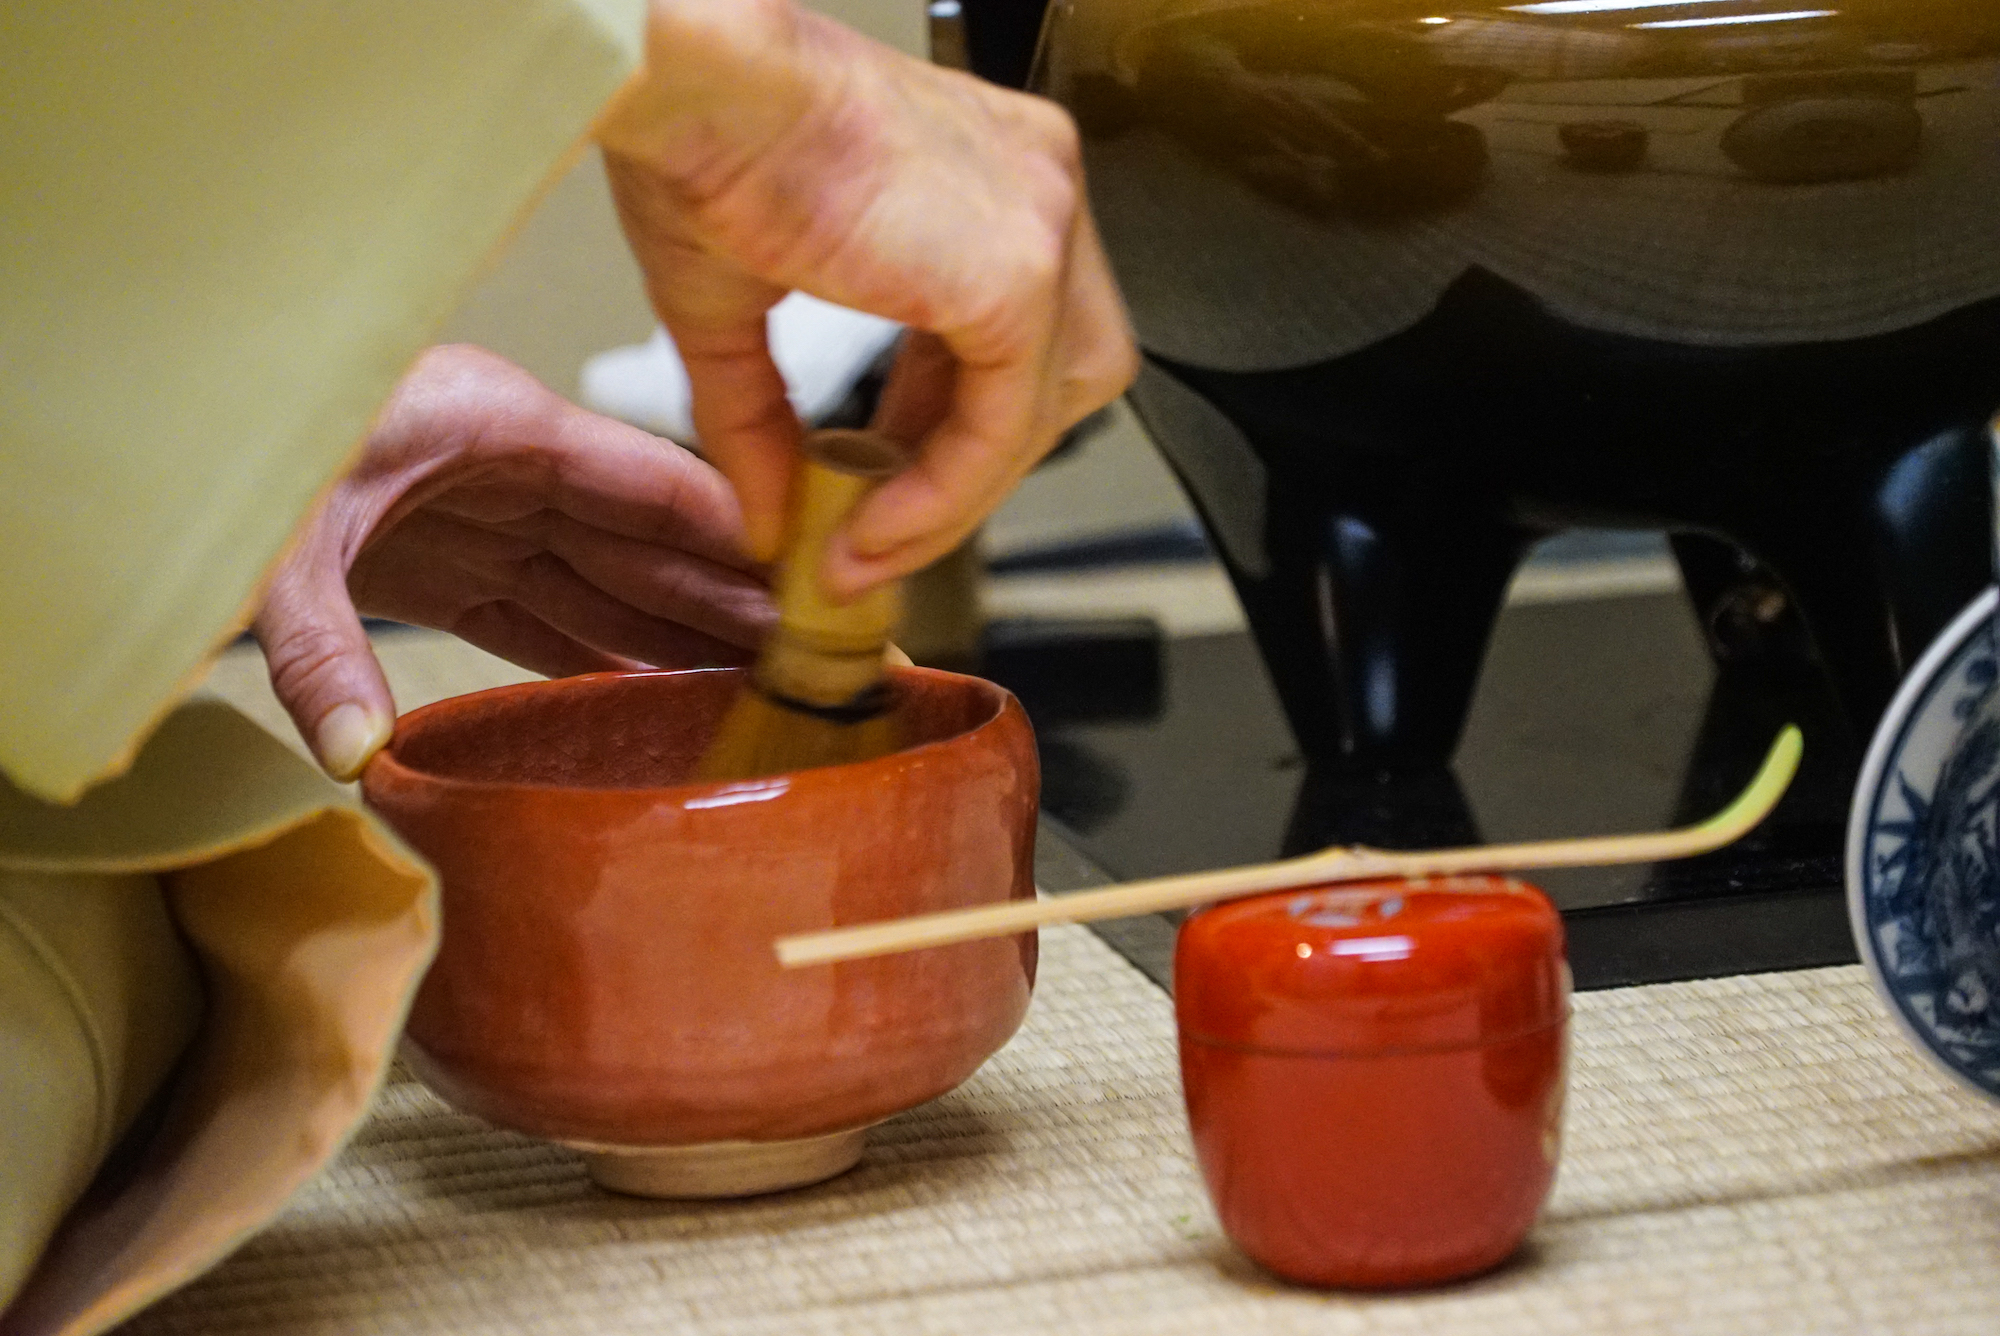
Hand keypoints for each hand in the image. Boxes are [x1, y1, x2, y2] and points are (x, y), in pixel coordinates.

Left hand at [254, 345, 772, 778]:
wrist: (145, 421)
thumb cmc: (219, 446)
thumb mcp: (269, 541)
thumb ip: (317, 645)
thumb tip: (361, 757)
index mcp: (496, 425)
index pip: (652, 481)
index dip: (742, 531)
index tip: (819, 577)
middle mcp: (505, 467)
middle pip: (645, 542)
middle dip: (729, 600)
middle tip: (816, 657)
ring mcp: (477, 514)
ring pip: (604, 582)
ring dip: (675, 635)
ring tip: (759, 690)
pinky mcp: (440, 561)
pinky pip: (541, 613)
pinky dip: (595, 656)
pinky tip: (651, 697)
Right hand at [596, 0, 1137, 597]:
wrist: (685, 79)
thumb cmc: (698, 137)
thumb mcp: (731, 305)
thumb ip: (762, 419)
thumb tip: (763, 518)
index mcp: (983, 173)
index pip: (1011, 331)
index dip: (949, 427)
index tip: (878, 485)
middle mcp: (1032, 184)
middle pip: (1057, 373)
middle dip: (970, 464)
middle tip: (882, 518)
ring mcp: (1040, 221)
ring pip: (1047, 407)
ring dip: (962, 494)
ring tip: (872, 540)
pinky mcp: (1020, 270)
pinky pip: (1006, 424)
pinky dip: (947, 492)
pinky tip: (876, 523)